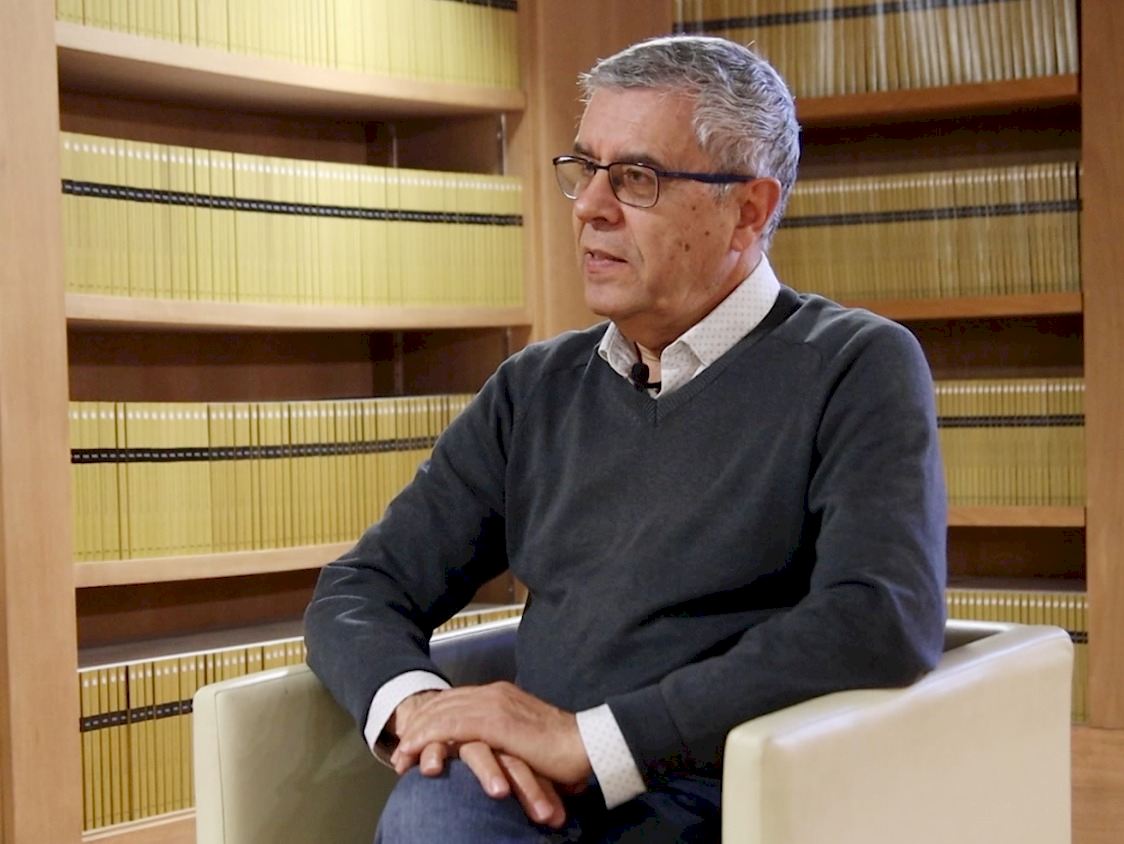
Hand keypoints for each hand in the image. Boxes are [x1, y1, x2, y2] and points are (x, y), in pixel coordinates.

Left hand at [388, 690, 571, 827]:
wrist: (585, 745)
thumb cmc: (560, 750)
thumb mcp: (523, 739)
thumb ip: (503, 738)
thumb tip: (487, 752)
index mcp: (500, 694)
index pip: (455, 701)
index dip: (430, 719)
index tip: (412, 740)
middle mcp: (494, 693)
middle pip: (443, 705)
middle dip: (417, 727)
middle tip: (397, 751)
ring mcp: (495, 704)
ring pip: (443, 713)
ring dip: (417, 734)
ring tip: (400, 756)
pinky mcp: (496, 721)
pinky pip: (452, 725)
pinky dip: (430, 736)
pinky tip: (416, 750)